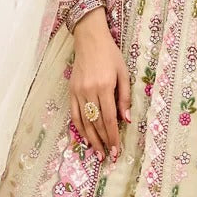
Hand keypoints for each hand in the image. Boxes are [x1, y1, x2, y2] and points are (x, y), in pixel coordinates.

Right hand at [69, 12, 131, 160]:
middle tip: (108, 156)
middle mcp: (90, 91)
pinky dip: (79, 128)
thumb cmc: (110, 55)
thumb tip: (125, 120)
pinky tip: (85, 138)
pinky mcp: (71, 91)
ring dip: (91, 139)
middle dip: (103, 142)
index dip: (112, 136)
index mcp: (105, 86)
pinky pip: (74, 113)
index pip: (109, 118)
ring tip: (97, 153)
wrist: (89, 39)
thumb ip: (124, 98)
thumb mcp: (124, 73)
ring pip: (84, 121)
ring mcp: (78, 91)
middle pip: (96, 123)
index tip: (116, 150)